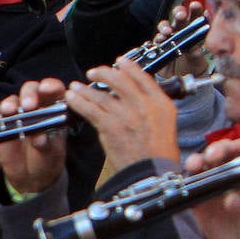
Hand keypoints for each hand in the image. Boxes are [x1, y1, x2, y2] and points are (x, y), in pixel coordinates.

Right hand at [0, 80, 68, 196]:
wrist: (31, 176)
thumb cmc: (47, 159)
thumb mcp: (52, 154)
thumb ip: (48, 144)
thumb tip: (40, 138)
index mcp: (54, 110)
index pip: (55, 91)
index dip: (51, 86)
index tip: (47, 89)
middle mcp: (35, 107)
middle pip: (31, 90)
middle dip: (29, 94)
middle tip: (28, 106)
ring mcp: (16, 114)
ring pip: (12, 100)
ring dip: (9, 103)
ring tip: (7, 111)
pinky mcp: (0, 123)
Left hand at [67, 58, 178, 173]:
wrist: (151, 176)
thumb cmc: (159, 157)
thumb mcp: (167, 127)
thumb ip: (153, 110)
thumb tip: (136, 99)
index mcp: (162, 104)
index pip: (143, 77)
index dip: (129, 67)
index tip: (119, 62)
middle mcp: (145, 106)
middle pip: (120, 80)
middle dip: (104, 73)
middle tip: (93, 72)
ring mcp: (126, 115)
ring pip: (101, 94)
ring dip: (85, 89)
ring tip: (76, 87)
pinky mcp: (111, 126)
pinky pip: (90, 109)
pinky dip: (79, 102)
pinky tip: (72, 98)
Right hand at [152, 2, 209, 78]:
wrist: (180, 80)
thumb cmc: (192, 67)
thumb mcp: (197, 62)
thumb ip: (196, 55)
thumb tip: (196, 50)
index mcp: (194, 32)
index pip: (196, 17)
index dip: (196, 10)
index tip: (196, 6)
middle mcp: (181, 32)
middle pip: (179, 17)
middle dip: (179, 13)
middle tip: (181, 15)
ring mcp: (169, 38)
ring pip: (165, 26)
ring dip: (166, 27)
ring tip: (168, 32)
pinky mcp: (159, 46)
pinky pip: (156, 39)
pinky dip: (157, 39)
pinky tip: (160, 40)